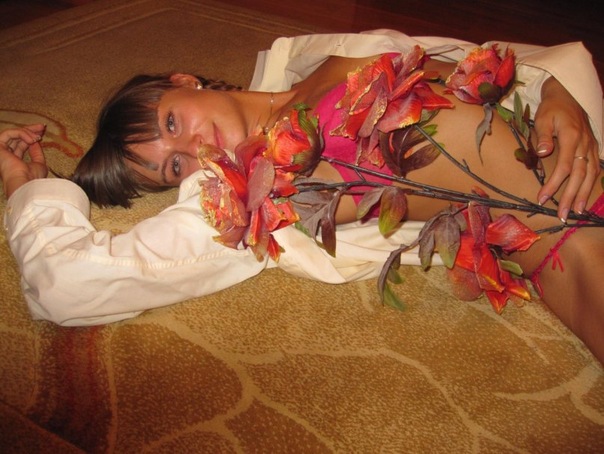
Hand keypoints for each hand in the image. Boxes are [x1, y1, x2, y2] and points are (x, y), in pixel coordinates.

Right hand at [0, 124, 47, 198]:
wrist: (24, 183)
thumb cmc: (32, 179)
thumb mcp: (39, 163)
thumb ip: (36, 153)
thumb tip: (35, 142)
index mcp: (15, 161)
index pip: (22, 144)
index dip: (32, 136)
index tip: (43, 131)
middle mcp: (6, 156)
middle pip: (17, 137)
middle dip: (30, 130)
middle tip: (42, 127)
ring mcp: (1, 152)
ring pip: (12, 134)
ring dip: (27, 132)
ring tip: (38, 137)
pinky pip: (8, 134)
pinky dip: (21, 134)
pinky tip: (31, 140)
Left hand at [533, 77, 599, 220]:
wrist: (567, 95)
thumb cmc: (551, 108)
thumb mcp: (543, 118)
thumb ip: (543, 136)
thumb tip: (543, 152)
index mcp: (573, 138)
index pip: (564, 167)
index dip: (554, 184)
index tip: (543, 198)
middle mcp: (585, 144)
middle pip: (580, 175)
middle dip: (572, 196)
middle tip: (563, 215)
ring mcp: (591, 146)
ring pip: (591, 174)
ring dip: (585, 194)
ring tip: (578, 211)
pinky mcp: (593, 147)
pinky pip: (596, 168)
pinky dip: (592, 183)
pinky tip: (587, 196)